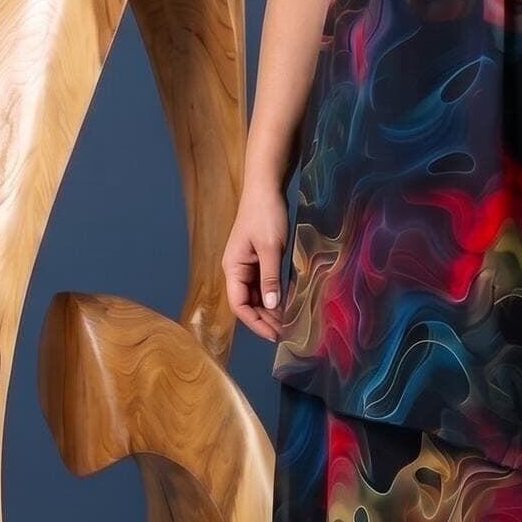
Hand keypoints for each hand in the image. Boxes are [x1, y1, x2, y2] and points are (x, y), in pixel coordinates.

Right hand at [222, 181, 289, 340]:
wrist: (266, 187)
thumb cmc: (266, 214)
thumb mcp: (271, 248)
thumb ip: (270, 278)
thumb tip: (271, 306)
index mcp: (234, 268)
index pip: (239, 305)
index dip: (255, 322)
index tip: (274, 334)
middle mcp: (237, 269)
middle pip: (247, 303)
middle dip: (264, 319)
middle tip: (286, 332)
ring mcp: (247, 264)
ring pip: (256, 295)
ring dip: (269, 309)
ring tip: (288, 322)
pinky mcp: (258, 258)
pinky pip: (263, 283)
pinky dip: (274, 295)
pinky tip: (287, 303)